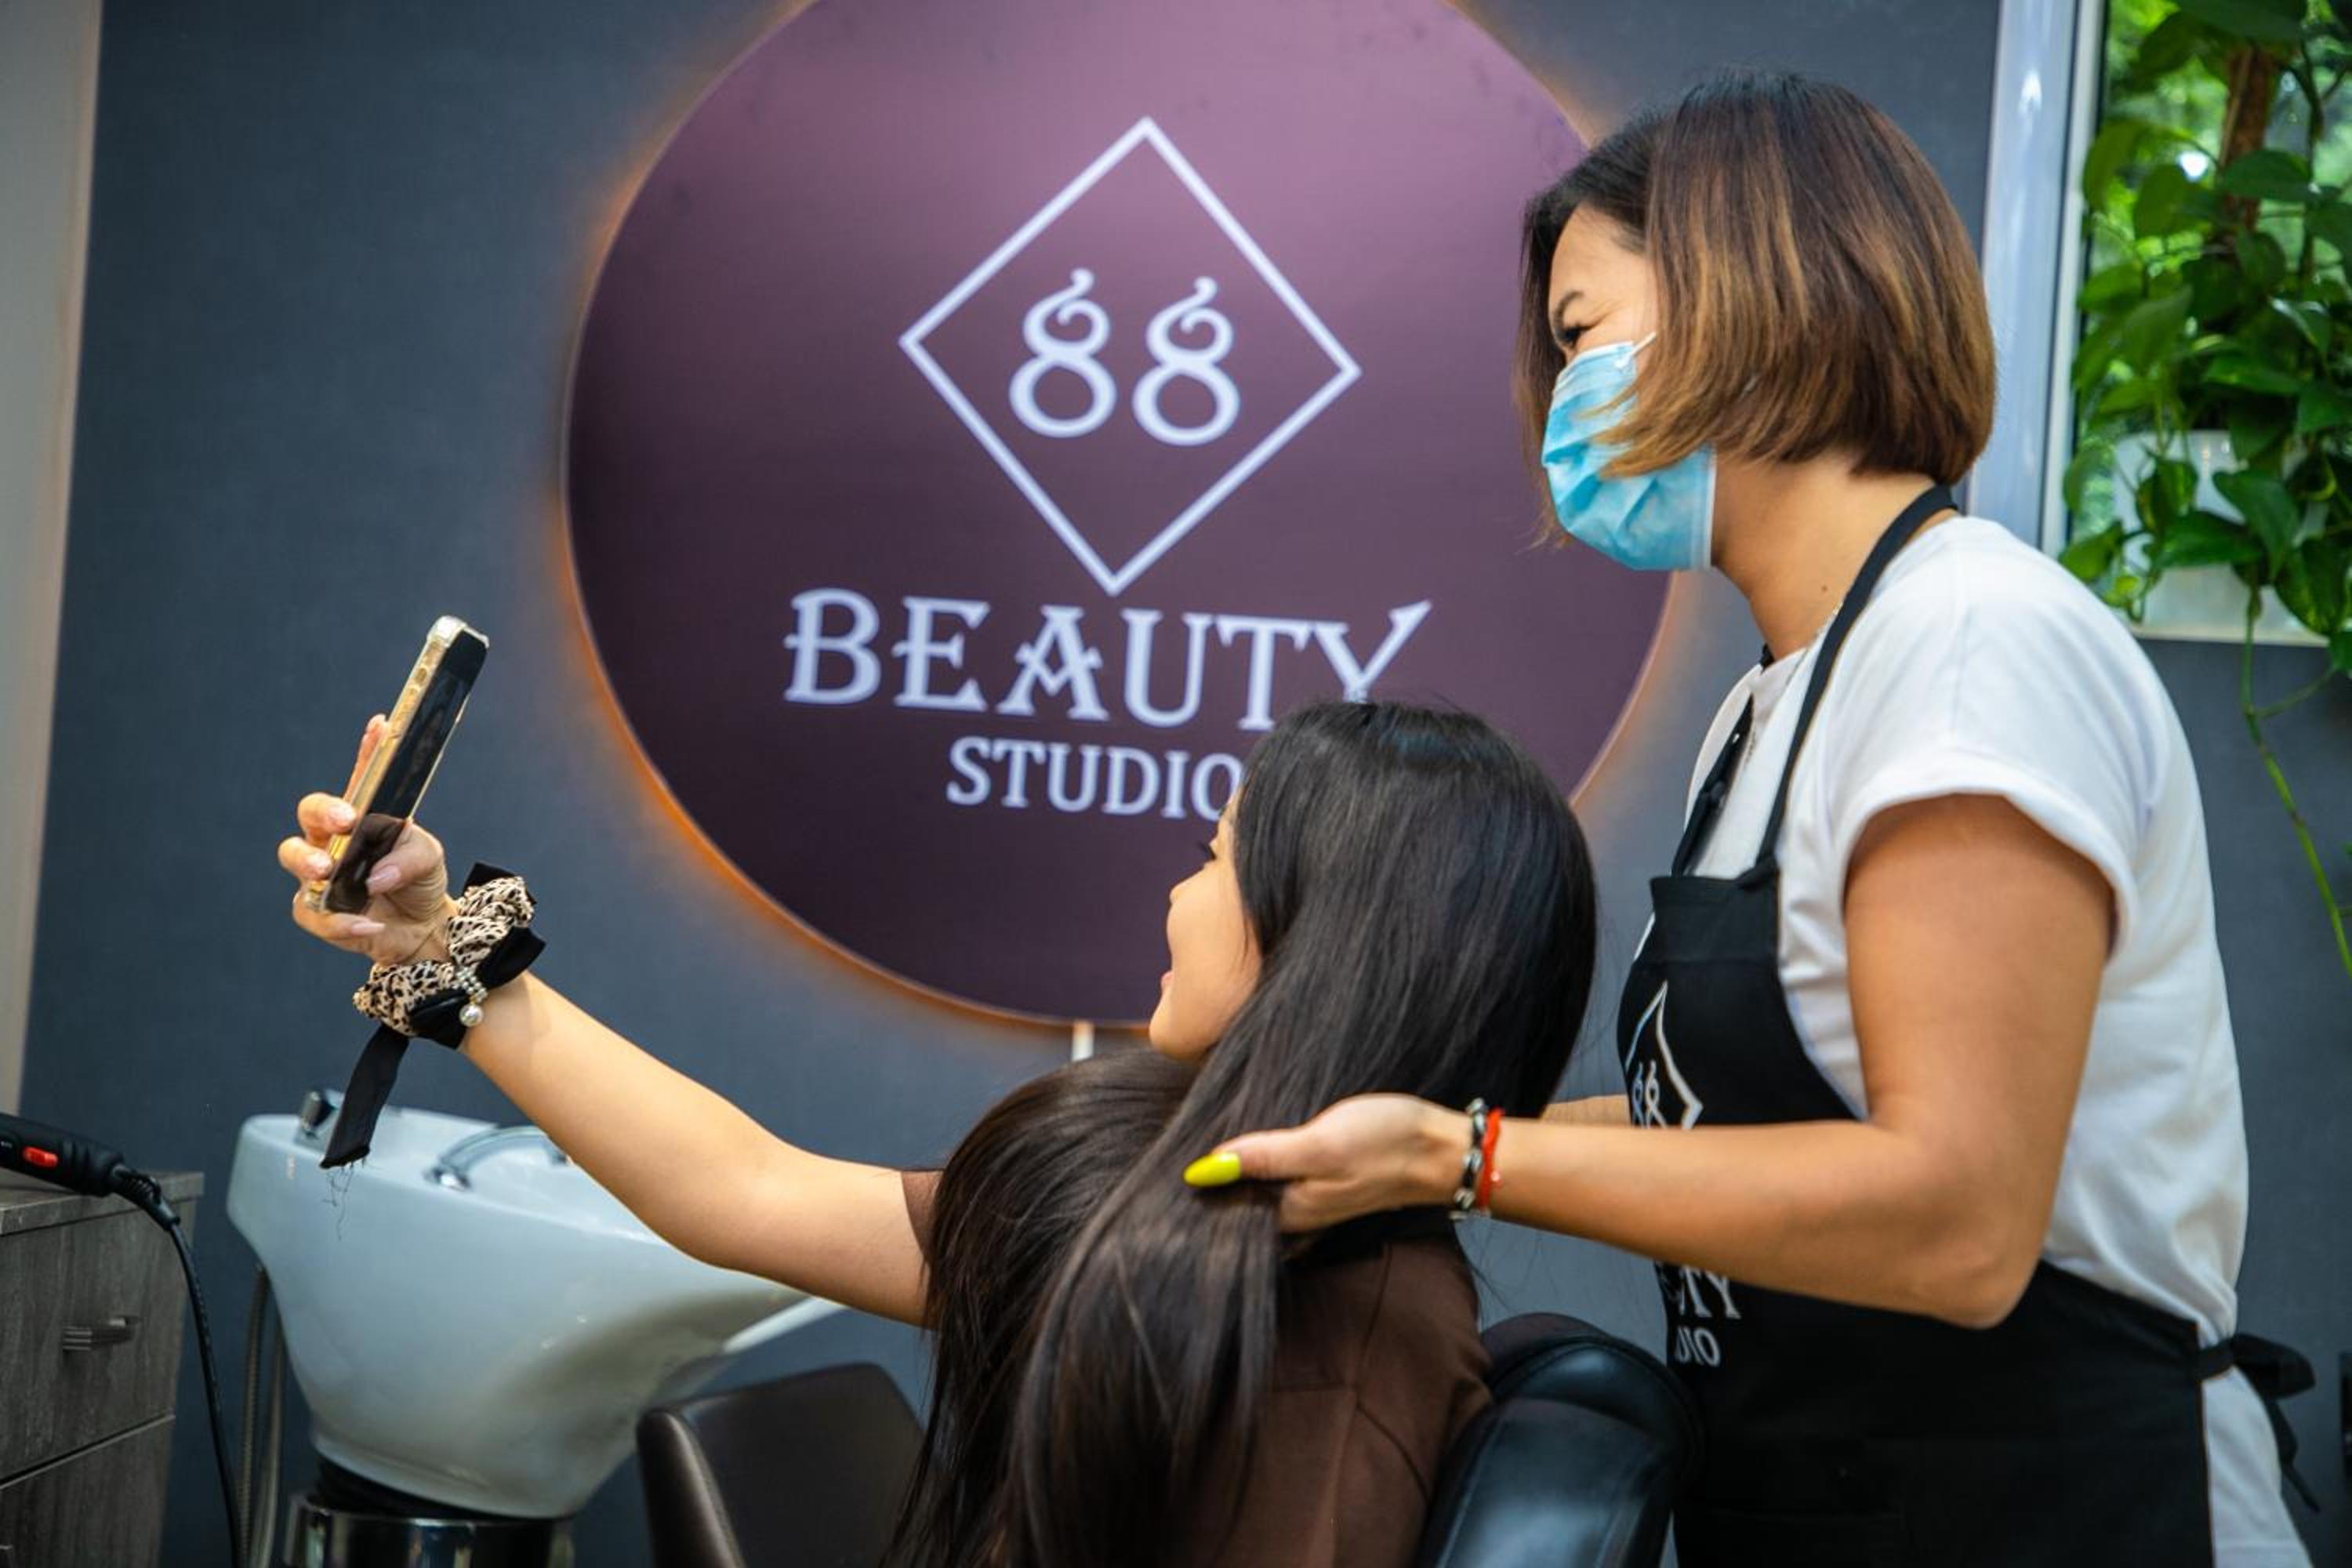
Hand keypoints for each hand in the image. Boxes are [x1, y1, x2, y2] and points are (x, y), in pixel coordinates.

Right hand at [278, 713, 455, 964]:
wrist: (423, 928)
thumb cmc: (419, 882)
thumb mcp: (428, 859)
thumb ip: (411, 857)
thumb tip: (379, 875)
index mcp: (362, 817)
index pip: (361, 778)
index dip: (368, 751)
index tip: (381, 727)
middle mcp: (333, 840)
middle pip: (310, 812)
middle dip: (323, 811)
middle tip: (344, 821)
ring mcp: (321, 875)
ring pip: (294, 856)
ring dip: (308, 860)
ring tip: (327, 870)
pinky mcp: (319, 912)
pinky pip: (315, 914)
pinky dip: (342, 922)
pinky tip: (370, 924)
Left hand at [1182, 1094, 1462, 1231]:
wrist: (1442, 1147)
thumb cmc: (1385, 1144)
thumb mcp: (1321, 1145)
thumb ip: (1265, 1156)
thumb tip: (1203, 1169)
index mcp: (1286, 1211)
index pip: (1222, 1205)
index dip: (1193, 1182)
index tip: (1160, 1153)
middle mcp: (1292, 1211)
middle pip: (1235, 1196)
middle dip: (1207, 1173)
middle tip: (1171, 1132)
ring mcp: (1308, 1195)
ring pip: (1254, 1182)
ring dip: (1232, 1161)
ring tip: (1198, 1126)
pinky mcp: (1321, 1176)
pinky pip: (1276, 1170)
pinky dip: (1258, 1155)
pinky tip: (1248, 1132)